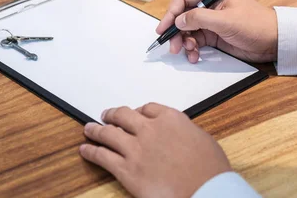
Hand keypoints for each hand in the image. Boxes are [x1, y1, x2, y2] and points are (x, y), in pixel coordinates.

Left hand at [80, 104, 230, 197]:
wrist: (206, 191)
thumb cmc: (211, 171)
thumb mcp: (202, 139)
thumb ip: (183, 131)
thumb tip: (176, 133)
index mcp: (170, 119)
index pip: (148, 108)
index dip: (138, 111)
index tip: (135, 113)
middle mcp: (149, 129)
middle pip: (123, 116)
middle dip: (112, 115)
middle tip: (106, 115)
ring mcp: (135, 149)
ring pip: (108, 133)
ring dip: (95, 130)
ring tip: (89, 129)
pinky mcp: (126, 169)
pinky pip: (102, 156)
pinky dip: (91, 151)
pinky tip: (85, 149)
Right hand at [156, 0, 277, 62]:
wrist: (276, 42)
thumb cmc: (256, 25)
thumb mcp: (226, 20)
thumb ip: (200, 18)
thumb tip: (179, 21)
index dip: (172, 12)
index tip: (164, 28)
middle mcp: (210, 5)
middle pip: (183, 15)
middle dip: (176, 31)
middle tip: (172, 46)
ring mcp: (212, 21)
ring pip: (188, 30)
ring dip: (184, 42)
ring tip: (188, 53)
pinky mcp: (214, 35)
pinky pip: (196, 41)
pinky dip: (193, 49)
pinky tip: (195, 56)